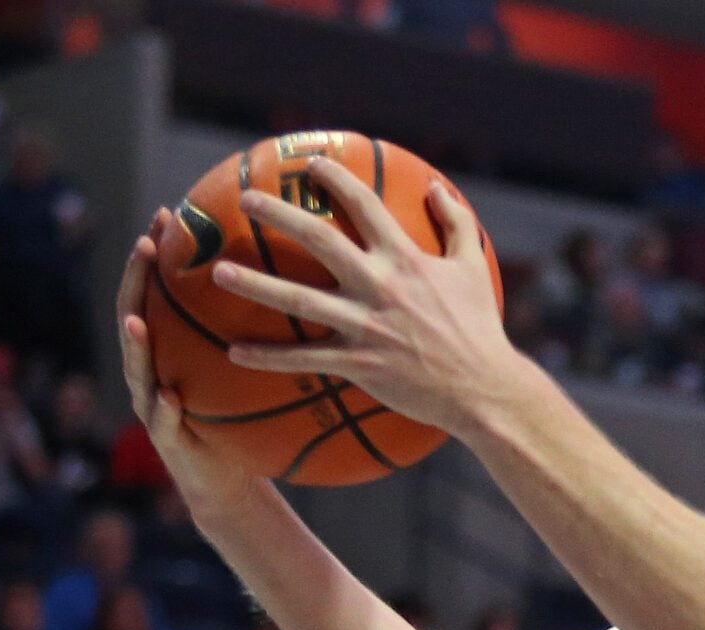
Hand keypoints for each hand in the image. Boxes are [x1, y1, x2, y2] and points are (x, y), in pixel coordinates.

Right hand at [117, 214, 264, 514]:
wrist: (229, 481)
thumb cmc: (243, 420)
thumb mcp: (252, 371)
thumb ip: (260, 333)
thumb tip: (303, 282)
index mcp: (170, 348)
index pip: (159, 290)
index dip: (158, 253)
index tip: (168, 214)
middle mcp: (153, 370)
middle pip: (134, 314)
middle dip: (136, 281)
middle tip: (146, 247)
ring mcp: (153, 405)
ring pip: (137, 368)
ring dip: (134, 343)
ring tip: (137, 321)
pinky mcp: (167, 443)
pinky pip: (163, 423)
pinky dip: (164, 410)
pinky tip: (170, 397)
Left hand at [214, 155, 520, 436]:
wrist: (484, 389)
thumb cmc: (479, 329)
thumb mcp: (473, 268)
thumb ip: (456, 223)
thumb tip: (436, 188)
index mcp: (406, 259)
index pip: (364, 205)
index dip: (335, 179)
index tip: (310, 164)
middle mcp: (380, 285)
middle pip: (318, 239)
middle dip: (278, 215)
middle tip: (244, 200)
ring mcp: (366, 325)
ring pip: (299, 299)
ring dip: (255, 285)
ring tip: (219, 272)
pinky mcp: (359, 364)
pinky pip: (304, 358)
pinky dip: (268, 357)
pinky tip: (235, 352)